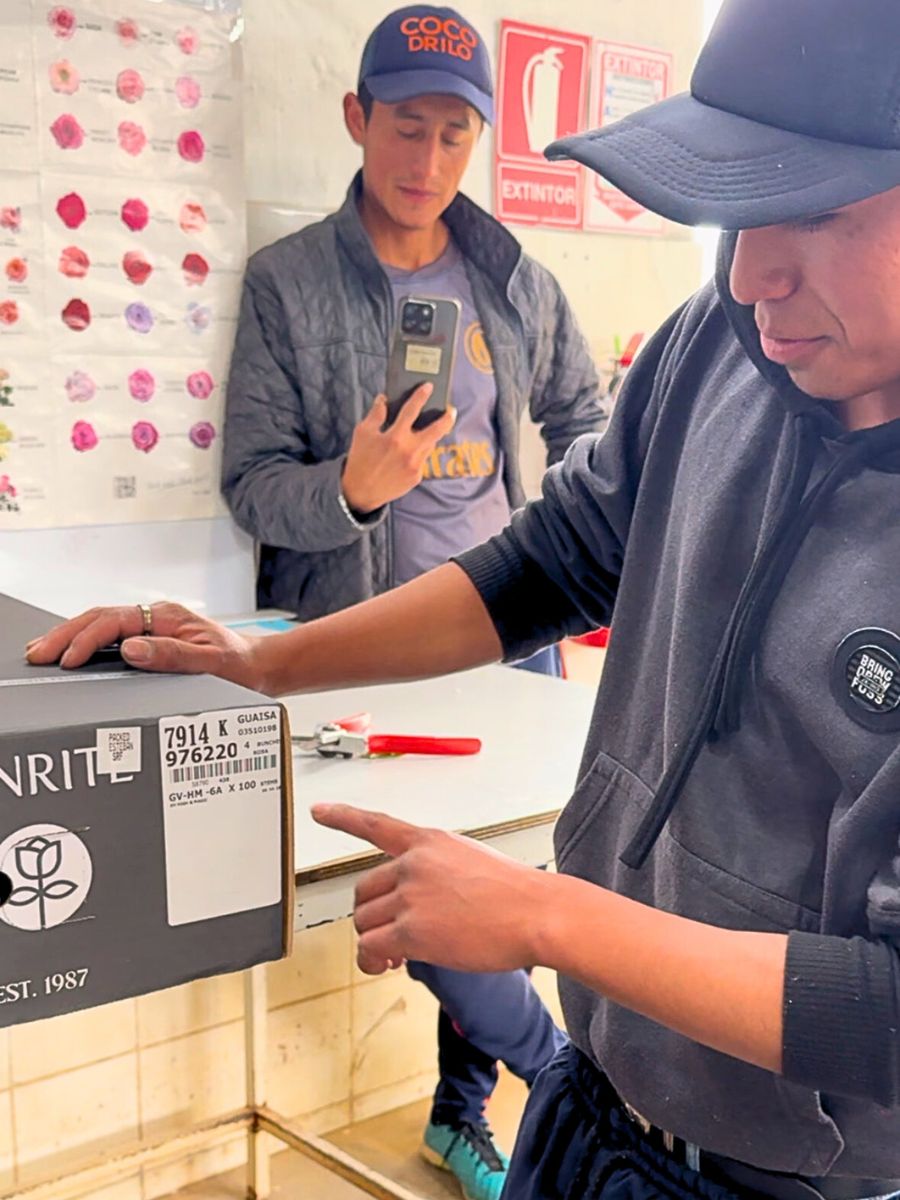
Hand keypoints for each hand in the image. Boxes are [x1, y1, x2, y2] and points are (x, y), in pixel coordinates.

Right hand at [25, 601, 263, 688]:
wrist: (259, 666)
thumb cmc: (240, 665)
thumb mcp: (211, 663)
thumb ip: (173, 655)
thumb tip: (132, 649)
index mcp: (168, 617)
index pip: (116, 622)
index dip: (88, 639)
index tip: (68, 660)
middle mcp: (157, 617)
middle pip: (101, 618)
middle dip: (66, 634)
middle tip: (37, 654)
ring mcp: (153, 627)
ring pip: (102, 625)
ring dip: (71, 636)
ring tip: (42, 651)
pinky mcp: (151, 639)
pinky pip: (111, 636)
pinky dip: (87, 643)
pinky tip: (70, 652)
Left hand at [311, 803, 551, 974]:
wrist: (535, 913)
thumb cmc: (515, 893)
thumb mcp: (471, 860)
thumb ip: (437, 871)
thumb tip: (419, 901)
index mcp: (428, 841)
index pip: (376, 825)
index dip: (343, 816)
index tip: (320, 811)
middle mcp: (413, 863)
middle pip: (364, 890)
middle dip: (372, 914)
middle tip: (390, 934)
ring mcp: (410, 896)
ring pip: (364, 921)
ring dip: (374, 941)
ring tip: (394, 954)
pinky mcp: (411, 930)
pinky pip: (371, 947)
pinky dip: (373, 961)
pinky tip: (389, 964)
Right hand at [341, 385, 455, 513]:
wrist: (361, 492)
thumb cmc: (360, 460)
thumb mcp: (362, 433)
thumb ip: (376, 414)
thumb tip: (384, 399)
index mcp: (394, 437)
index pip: (411, 410)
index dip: (421, 396)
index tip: (428, 386)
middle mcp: (408, 451)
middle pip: (437, 430)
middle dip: (447, 418)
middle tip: (451, 410)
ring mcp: (415, 465)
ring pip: (430, 445)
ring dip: (430, 435)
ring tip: (429, 428)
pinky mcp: (416, 477)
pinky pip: (422, 459)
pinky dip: (417, 452)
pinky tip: (410, 451)